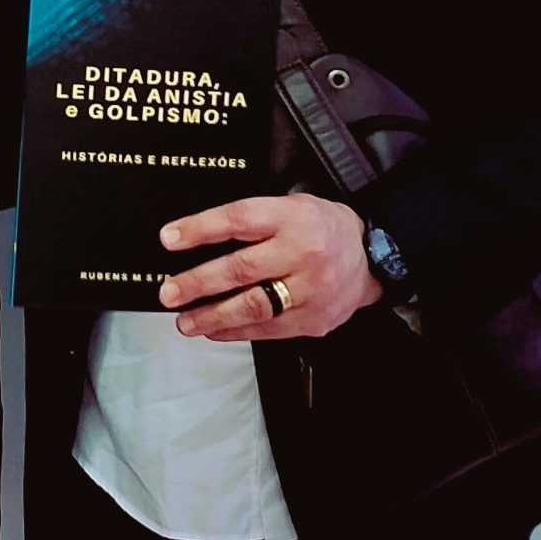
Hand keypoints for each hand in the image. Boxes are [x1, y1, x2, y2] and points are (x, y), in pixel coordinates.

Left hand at [157, 194, 379, 341]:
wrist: (371, 258)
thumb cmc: (321, 229)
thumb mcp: (290, 207)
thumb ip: (251, 220)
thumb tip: (194, 238)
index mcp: (292, 218)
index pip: (239, 219)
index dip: (201, 229)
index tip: (169, 239)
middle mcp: (302, 253)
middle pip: (243, 269)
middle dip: (199, 283)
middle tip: (170, 293)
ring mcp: (310, 290)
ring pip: (254, 307)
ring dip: (213, 316)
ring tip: (185, 321)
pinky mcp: (313, 319)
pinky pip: (268, 330)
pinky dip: (236, 332)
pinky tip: (215, 330)